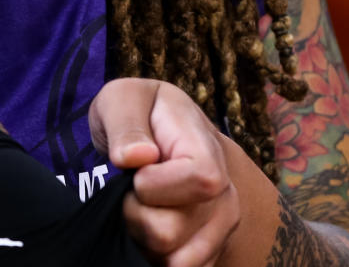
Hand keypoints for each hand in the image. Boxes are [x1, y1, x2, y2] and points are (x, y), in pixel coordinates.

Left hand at [90, 78, 240, 266]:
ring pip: (172, 261)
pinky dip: (155, 257)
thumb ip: (125, 123)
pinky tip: (150, 228)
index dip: (153, 185)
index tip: (136, 170)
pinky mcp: (209, 253)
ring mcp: (221, 227)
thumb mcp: (123, 99)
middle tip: (132, 191)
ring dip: (143, 239)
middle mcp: (226, 193)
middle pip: (171, 233)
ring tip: (142, 207)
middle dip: (135, 215)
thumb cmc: (139, 113)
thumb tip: (136, 157)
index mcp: (207, 150)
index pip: (200, 183)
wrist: (159, 135)